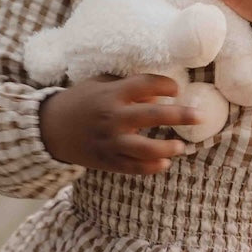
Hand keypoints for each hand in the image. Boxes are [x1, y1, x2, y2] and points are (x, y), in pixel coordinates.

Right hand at [39, 73, 201, 174]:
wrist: (50, 129)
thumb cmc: (80, 102)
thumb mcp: (100, 85)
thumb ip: (128, 87)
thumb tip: (159, 93)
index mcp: (111, 94)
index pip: (145, 84)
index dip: (165, 85)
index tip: (177, 90)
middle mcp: (112, 117)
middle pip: (152, 115)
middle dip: (180, 115)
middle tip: (200, 116)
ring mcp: (110, 141)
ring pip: (144, 148)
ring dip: (166, 148)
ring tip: (180, 147)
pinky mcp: (107, 160)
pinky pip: (133, 167)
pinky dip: (150, 167)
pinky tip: (164, 163)